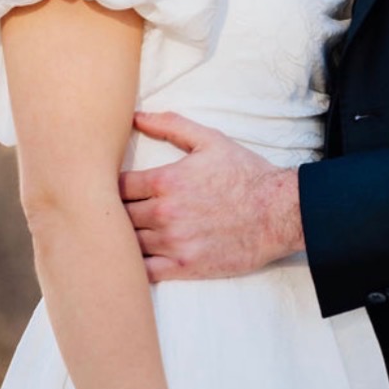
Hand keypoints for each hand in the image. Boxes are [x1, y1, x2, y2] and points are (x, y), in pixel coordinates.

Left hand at [120, 112, 303, 279]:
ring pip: (128, 243)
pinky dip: (135, 266)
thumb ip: (171, 126)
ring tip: (122, 233)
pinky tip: (135, 259)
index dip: (110, 187)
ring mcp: (174, 243)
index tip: (113, 188)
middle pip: (118, 215)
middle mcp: (165, 213)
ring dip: (123, 237)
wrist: (278, 212)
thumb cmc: (245, 174)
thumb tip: (137, 116)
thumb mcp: (210, 140)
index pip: (117, 186)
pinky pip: (145, 272)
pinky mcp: (185, 267)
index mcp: (166, 181)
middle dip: (114, 212)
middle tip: (113, 211)